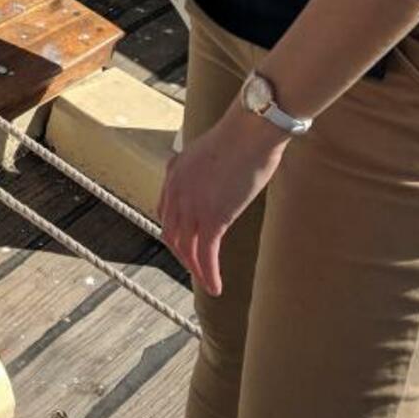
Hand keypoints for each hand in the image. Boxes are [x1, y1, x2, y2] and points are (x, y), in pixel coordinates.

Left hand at [158, 108, 287, 296]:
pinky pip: (206, 254)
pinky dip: (209, 274)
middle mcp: (176, 190)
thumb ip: (206, 169)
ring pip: (187, 248)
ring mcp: (192, 204)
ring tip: (208, 285)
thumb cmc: (243, 134)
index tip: (186, 243)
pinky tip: (216, 287)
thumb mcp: (212, 151)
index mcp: (175, 172)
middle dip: (183, 254)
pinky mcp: (213, 217)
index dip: (175, 231)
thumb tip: (218, 179)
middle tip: (196, 268)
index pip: (166, 211)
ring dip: (197, 270)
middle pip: (172, 233)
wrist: (252, 129)